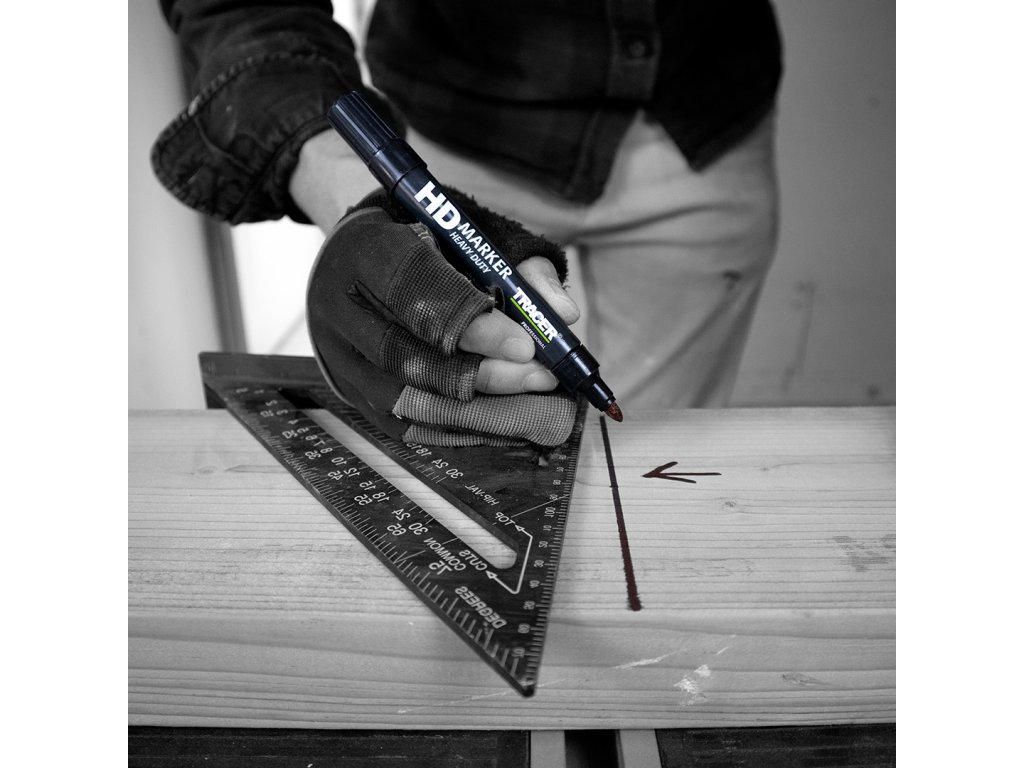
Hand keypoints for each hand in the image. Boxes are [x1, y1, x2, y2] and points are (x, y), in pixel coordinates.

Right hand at [306, 189, 580, 446]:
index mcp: (362, 250)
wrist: (362, 258)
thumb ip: (521, 267)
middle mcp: (335, 306)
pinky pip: (401, 423)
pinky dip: (455, 428)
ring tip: (532, 404)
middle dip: (482, 372)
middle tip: (540, 378)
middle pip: (404, 353)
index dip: (471, 323)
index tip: (527, 345)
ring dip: (475, 408)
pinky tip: (500, 422)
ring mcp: (336, 355)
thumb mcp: (473, 234)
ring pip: (401, 396)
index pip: (413, 291)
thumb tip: (563, 315)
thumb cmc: (427, 243)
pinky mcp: (348, 391)